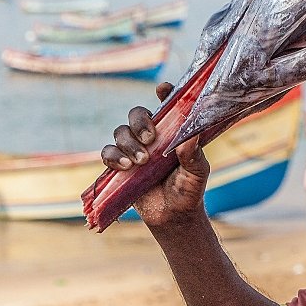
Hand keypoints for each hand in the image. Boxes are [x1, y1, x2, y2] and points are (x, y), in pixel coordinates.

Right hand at [100, 82, 211, 225]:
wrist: (173, 216)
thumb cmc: (189, 190)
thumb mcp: (197, 172)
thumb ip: (193, 155)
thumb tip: (190, 136)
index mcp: (172, 132)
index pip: (166, 105)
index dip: (164, 93)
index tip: (162, 88)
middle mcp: (151, 137)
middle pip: (136, 115)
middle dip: (139, 122)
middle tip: (150, 138)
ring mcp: (134, 150)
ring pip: (120, 132)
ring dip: (128, 143)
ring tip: (141, 161)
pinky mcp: (120, 166)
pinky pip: (108, 153)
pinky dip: (113, 157)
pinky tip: (126, 167)